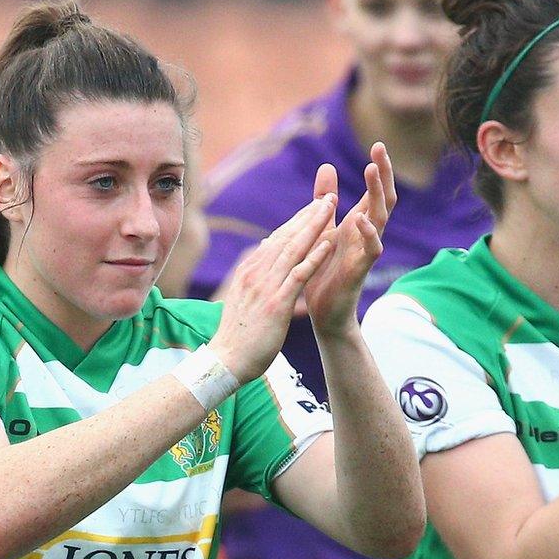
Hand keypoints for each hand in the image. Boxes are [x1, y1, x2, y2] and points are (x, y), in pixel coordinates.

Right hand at [209, 191, 338, 380]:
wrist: (226, 361)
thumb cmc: (236, 336)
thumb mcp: (244, 300)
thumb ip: (254, 278)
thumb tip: (262, 256)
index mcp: (249, 272)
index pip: (276, 240)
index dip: (296, 221)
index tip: (313, 206)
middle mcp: (256, 273)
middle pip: (286, 237)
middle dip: (308, 216)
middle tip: (328, 197)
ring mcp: (265, 287)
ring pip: (294, 249)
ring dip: (315, 226)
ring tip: (332, 208)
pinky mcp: (276, 303)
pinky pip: (299, 275)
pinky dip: (315, 256)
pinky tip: (330, 242)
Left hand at [301, 144, 397, 333]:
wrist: (324, 312)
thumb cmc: (324, 270)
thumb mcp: (322, 228)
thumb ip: (325, 201)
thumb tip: (327, 166)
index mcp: (358, 224)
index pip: (374, 191)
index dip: (378, 169)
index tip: (377, 144)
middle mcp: (366, 234)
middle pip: (383, 198)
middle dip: (383, 174)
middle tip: (379, 149)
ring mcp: (365, 251)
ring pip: (380, 218)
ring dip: (376, 194)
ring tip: (372, 170)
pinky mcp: (360, 269)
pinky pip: (371, 250)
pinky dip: (368, 234)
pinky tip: (361, 219)